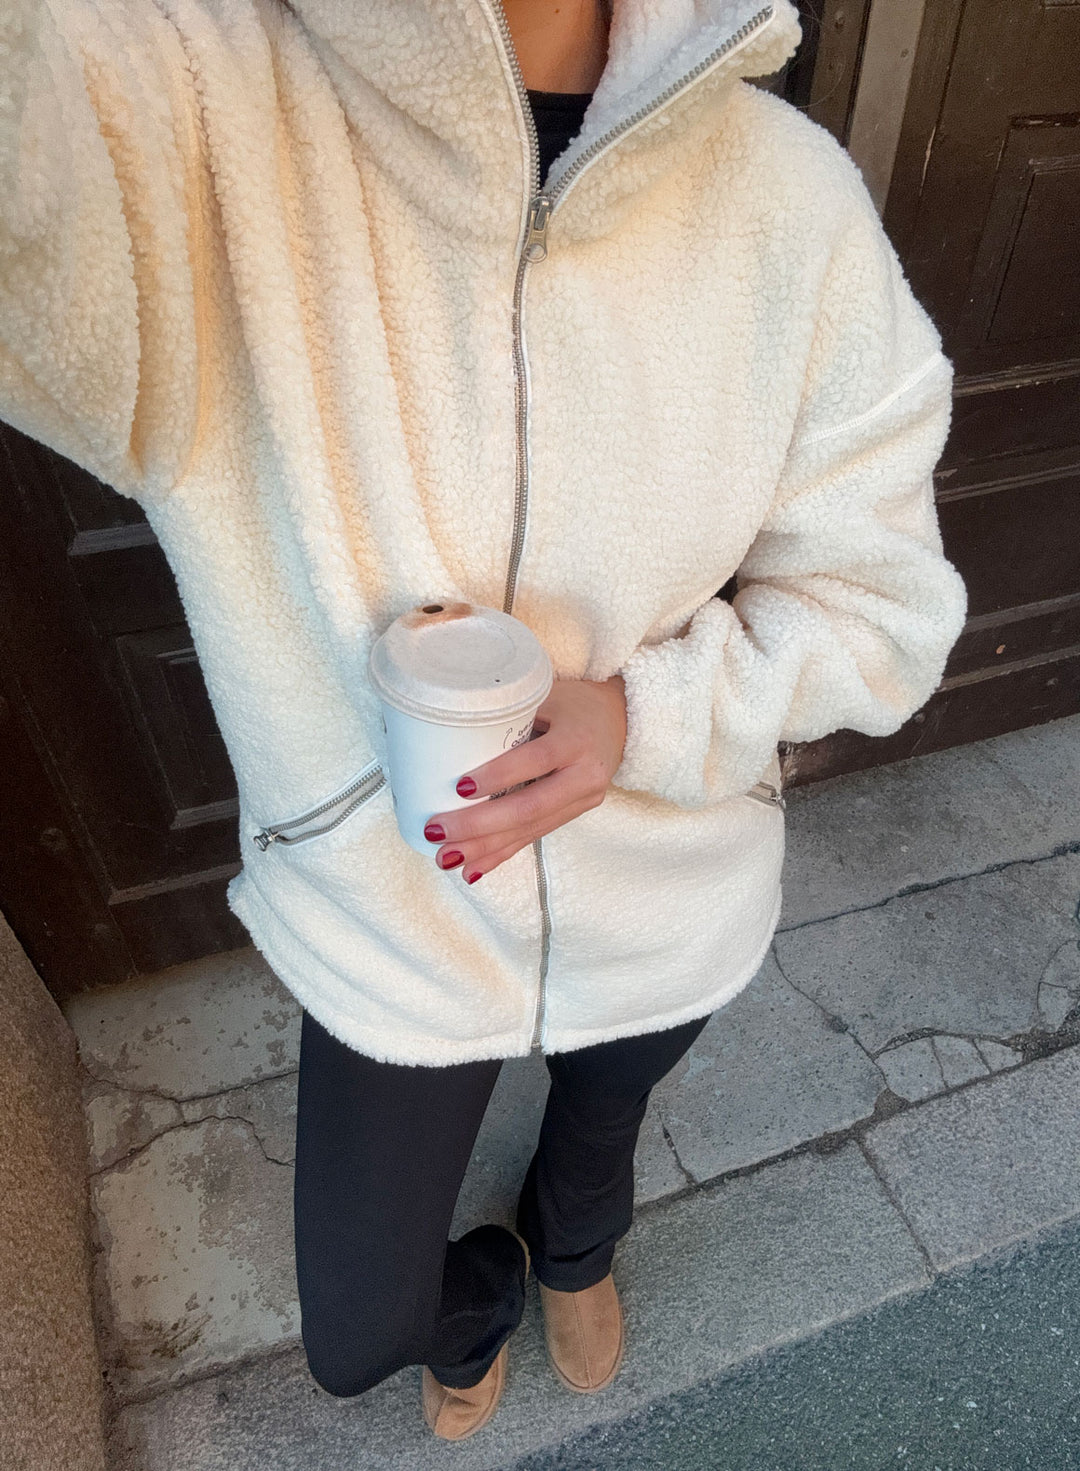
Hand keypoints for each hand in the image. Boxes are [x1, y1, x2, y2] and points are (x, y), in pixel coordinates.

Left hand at [423, 675, 626, 881]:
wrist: (619, 720)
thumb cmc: (572, 703)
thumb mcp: (547, 696)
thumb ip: (511, 716)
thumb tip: (450, 734)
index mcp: (577, 738)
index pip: (538, 759)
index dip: (500, 775)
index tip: (460, 788)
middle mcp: (585, 775)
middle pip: (530, 807)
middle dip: (480, 825)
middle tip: (437, 831)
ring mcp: (582, 800)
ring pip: (529, 830)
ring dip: (484, 848)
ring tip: (446, 857)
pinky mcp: (573, 814)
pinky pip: (533, 836)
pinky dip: (501, 854)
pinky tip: (473, 870)